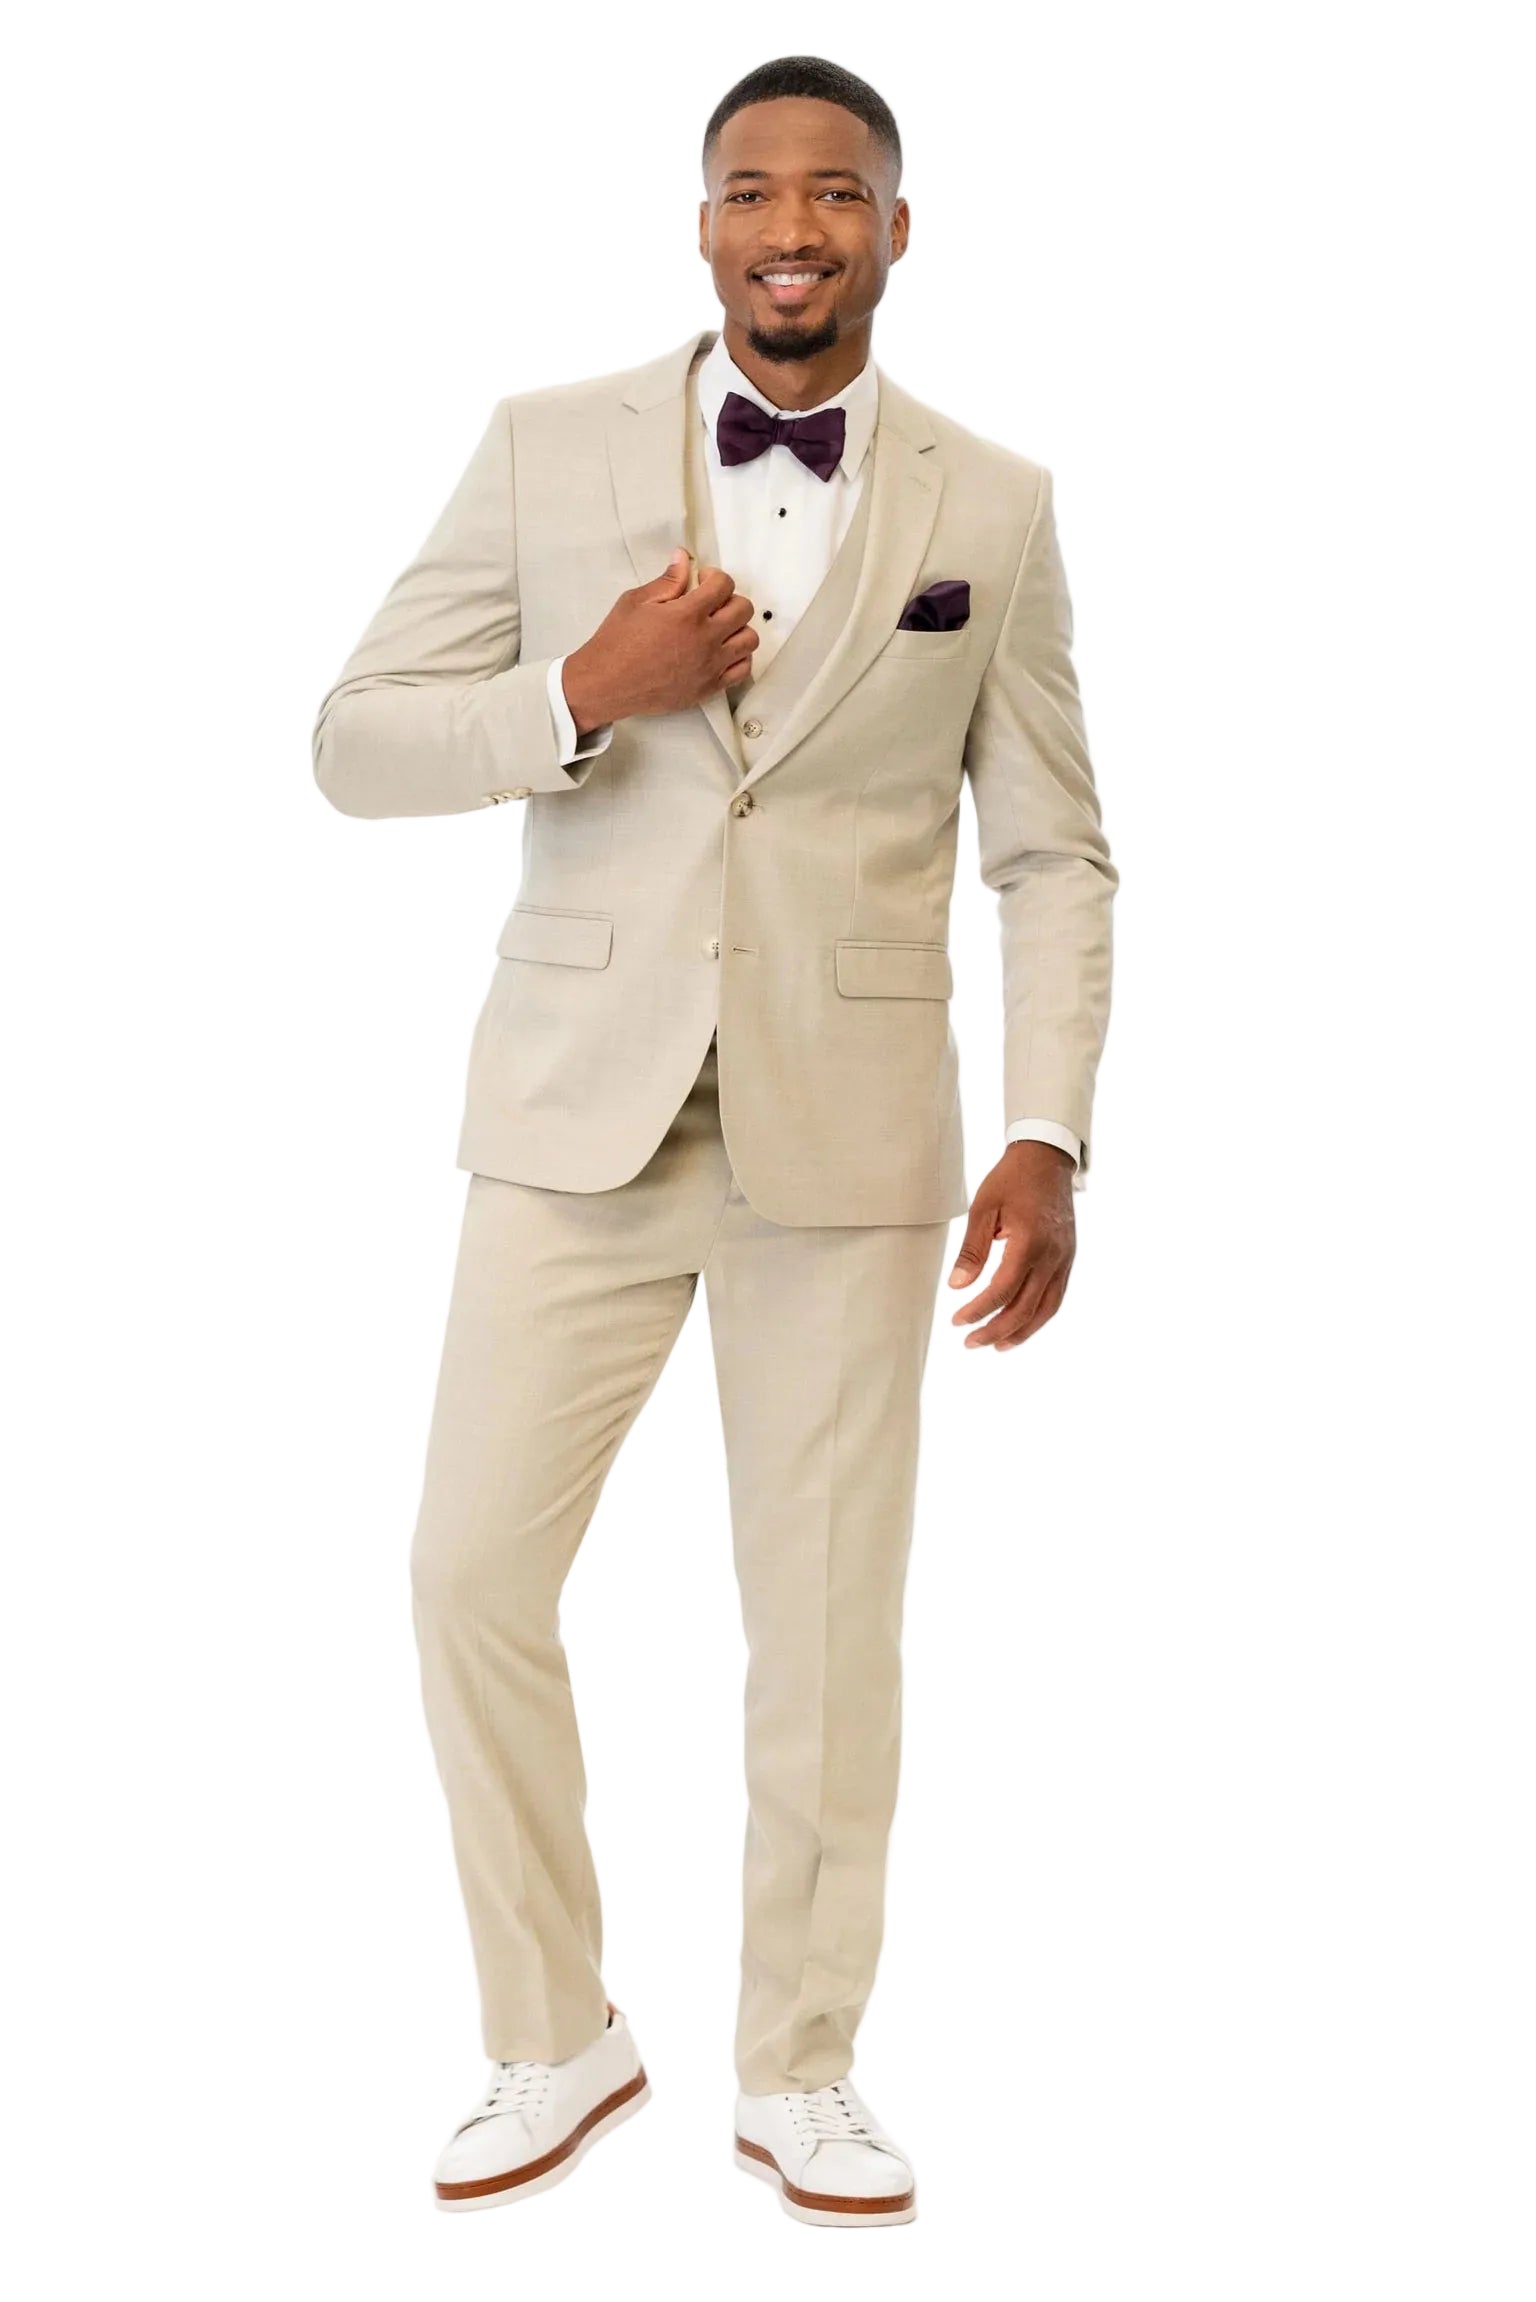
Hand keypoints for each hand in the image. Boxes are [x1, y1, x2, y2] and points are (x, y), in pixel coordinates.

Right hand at [561, 547, 757, 731]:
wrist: (607, 684)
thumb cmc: (616, 643)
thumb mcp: (636, 601)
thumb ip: (667, 581)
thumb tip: (683, 559)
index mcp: (687, 614)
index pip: (724, 584)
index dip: (715, 577)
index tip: (703, 581)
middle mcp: (704, 640)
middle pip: (743, 609)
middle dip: (730, 599)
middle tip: (712, 603)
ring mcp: (709, 666)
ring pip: (749, 640)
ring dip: (738, 628)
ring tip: (719, 628)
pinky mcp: (708, 688)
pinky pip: (742, 670)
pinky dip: (738, 657)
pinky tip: (721, 651)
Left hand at [947, 1140, 1075, 1351]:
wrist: (1047, 1159)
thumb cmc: (1012, 1179)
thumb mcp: (983, 1209)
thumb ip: (972, 1250)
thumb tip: (957, 1286)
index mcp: (1029, 1243)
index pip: (1002, 1291)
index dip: (978, 1310)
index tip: (957, 1321)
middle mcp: (1052, 1256)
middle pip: (1025, 1308)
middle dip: (995, 1330)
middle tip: (970, 1342)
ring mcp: (1064, 1259)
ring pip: (1046, 1310)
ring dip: (1020, 1332)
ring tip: (996, 1345)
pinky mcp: (1068, 1259)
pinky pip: (1055, 1297)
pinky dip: (1038, 1317)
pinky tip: (1021, 1326)